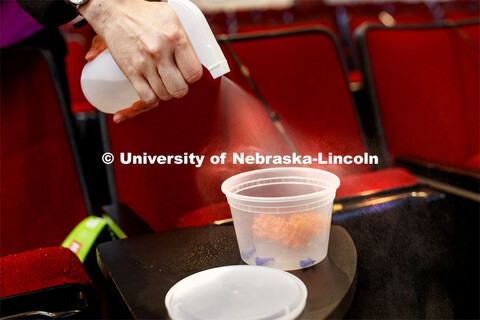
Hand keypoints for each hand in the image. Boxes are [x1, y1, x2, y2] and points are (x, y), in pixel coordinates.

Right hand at [79, 0, 202, 122]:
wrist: (115, 13)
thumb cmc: (146, 15)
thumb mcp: (173, 19)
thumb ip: (187, 39)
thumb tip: (202, 57)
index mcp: (175, 38)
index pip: (194, 73)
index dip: (193, 76)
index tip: (188, 73)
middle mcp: (160, 52)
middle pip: (180, 89)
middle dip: (180, 87)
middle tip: (176, 79)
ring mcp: (144, 64)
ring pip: (164, 95)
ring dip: (166, 92)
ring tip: (164, 82)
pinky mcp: (131, 72)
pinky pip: (147, 98)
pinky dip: (152, 98)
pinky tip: (153, 89)